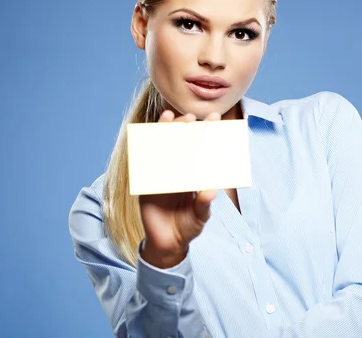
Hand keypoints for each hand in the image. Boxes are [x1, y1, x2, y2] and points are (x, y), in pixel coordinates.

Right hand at [139, 109, 220, 268]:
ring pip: (165, 149)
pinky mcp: (146, 183)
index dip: (208, 134)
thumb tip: (211, 191)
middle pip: (184, 144)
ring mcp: (163, 175)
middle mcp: (180, 172)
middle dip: (188, 129)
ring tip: (172, 117)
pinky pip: (145, 163)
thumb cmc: (188, 227)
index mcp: (195, 176)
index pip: (203, 150)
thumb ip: (203, 204)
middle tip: (193, 116)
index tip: (215, 119)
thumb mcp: (199, 216)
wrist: (168, 244)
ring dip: (167, 132)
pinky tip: (147, 136)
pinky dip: (146, 149)